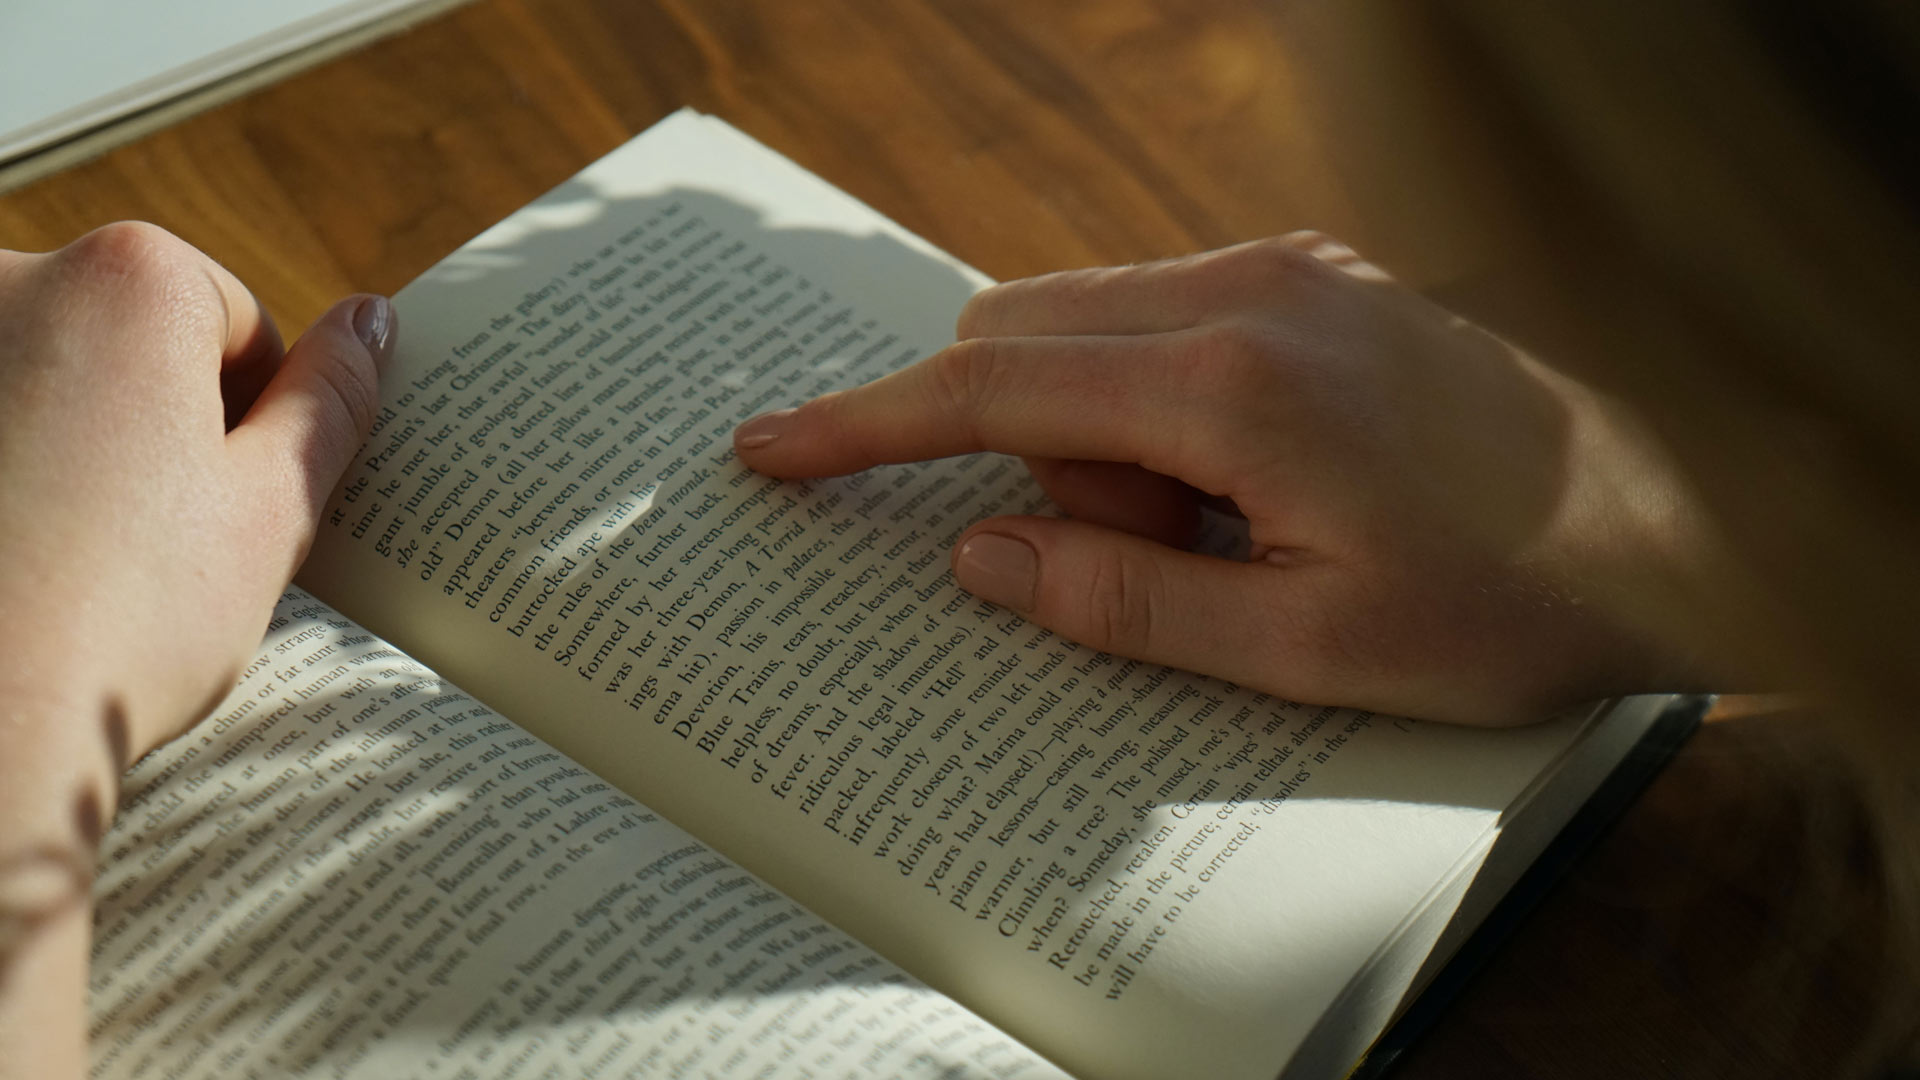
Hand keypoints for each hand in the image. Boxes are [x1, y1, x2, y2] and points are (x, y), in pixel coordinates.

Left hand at [0, 221, 393, 790]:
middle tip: (148, 543)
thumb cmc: (125, 623)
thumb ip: (329, 400)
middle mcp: (4, 277)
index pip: (230, 320)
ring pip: (36, 376)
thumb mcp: (271, 512)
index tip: (223, 508)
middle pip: (121, 333)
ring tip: (63, 558)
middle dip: (148, 421)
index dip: (249, 421)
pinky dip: (4, 471)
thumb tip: (370, 323)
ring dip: (60, 441)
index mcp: (129, 280)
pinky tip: (13, 553)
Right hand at [735, 234, 1704, 724]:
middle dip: (1026, 454)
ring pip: (1093, 323)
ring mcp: (1289, 268)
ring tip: (1239, 531)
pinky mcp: (1320, 272)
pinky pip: (1167, 315)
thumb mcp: (1310, 650)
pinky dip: (1158, 401)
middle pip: (1024, 339)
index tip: (770, 448)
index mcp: (1231, 388)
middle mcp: (1249, 292)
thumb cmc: (1512, 597)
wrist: (1685, 511)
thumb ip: (1124, 602)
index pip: (989, 391)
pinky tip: (1263, 479)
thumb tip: (983, 560)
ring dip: (1103, 434)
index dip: (863, 425)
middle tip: (1148, 555)